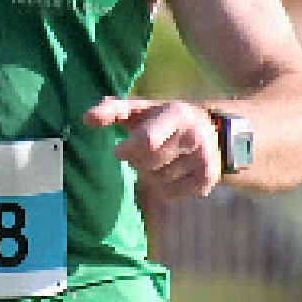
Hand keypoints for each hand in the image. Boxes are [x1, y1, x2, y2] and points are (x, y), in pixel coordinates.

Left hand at [83, 96, 219, 197]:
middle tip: (140, 151)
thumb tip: (86, 118)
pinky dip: (162, 186)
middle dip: (136, 160)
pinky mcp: (207, 180)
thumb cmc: (164, 118)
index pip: (146, 140)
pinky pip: (169, 193)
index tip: (118, 150)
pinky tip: (170, 170)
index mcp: (176, 114)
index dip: (127, 149)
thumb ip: (113, 110)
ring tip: (158, 158)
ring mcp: (203, 159)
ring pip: (156, 180)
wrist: (214, 130)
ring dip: (148, 173)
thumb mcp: (142, 108)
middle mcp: (193, 137)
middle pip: (147, 163)